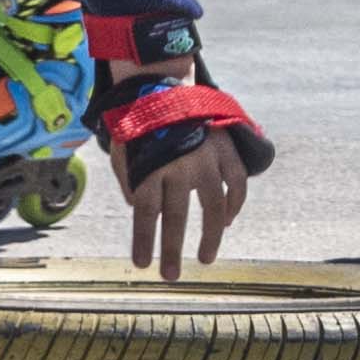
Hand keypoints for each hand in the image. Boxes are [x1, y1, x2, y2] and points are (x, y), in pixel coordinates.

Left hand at [123, 121, 250, 283]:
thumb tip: (137, 210)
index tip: (142, 264)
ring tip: (204, 258)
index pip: (144, 213)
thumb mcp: (123, 148)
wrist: (165, 82)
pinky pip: (236, 186)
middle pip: (175, 217)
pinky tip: (226, 223)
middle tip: (170, 276)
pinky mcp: (226, 150)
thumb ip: (128, 180)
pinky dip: (234, 206)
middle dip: (171, 250)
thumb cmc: (139, 122)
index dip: (144, 240)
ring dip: (209, 237)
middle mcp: (179, 165)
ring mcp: (206, 158)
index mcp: (149, 165)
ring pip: (213, 208)